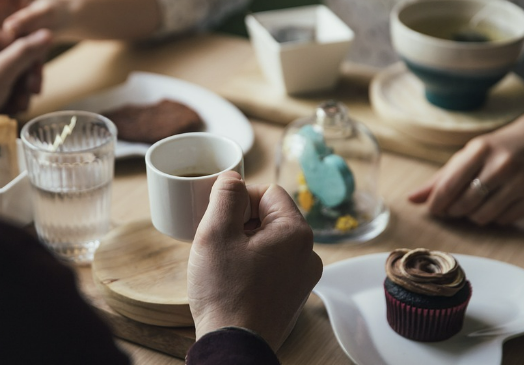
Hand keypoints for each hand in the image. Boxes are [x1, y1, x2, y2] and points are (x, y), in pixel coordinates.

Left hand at [0, 29, 51, 121]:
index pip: (22, 41)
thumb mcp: (1, 71)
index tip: (34, 82)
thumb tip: (47, 32)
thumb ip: (25, 51)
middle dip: (25, 83)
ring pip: (13, 76)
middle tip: (26, 99)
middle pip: (19, 61)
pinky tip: (8, 110)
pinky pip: (3, 88)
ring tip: (15, 108)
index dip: (33, 62)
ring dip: (19, 94)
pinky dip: (9, 99)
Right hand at [188, 172, 322, 351]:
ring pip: (271, 242)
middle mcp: (308, 253)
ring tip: (224, 263)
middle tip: (218, 242)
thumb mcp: (215, 232)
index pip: (268, 192)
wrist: (233, 346)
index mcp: (296, 232)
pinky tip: (234, 280)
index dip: (240, 199)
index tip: (220, 218)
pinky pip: (274, 265)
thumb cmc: (225, 292)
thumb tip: (232, 177)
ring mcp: (303, 277)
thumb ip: (225, 195)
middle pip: (271, 216)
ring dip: (246, 244)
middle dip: (242, 222)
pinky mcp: (293, 296)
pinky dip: (253, 265)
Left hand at [408, 109, 523, 224]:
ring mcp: (522, 182)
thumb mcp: (468, 154)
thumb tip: (411, 199)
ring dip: (472, 216)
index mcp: (481, 150)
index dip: (436, 203)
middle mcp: (502, 165)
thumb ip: (439, 178)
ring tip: (474, 204)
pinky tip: (495, 204)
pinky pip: (504, 220)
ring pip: (483, 216)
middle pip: (464, 204)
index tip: (432, 210)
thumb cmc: (497, 148)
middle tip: (453, 207)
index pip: (449, 185)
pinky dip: (494, 218)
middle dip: (453, 210)